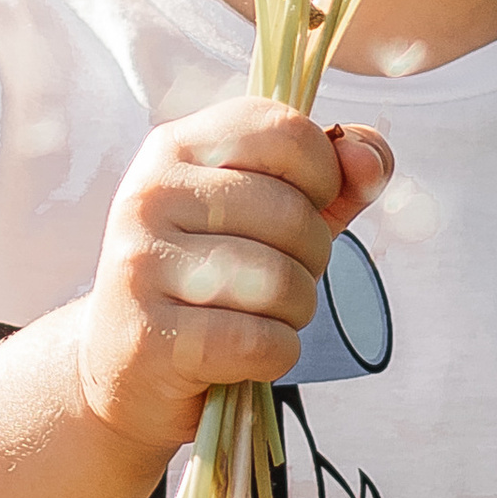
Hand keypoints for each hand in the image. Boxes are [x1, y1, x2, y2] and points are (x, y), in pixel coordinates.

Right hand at [76, 101, 392, 460]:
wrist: (126, 367)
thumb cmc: (214, 280)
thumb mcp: (272, 213)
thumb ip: (336, 177)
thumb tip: (369, 162)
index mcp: (178, 146)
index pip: (285, 130)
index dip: (323, 174)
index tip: (307, 207)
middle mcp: (151, 193)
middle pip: (291, 213)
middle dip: (313, 258)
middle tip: (282, 279)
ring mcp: (141, 262)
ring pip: (279, 281)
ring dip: (296, 311)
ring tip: (265, 316)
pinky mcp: (149, 335)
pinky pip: (259, 341)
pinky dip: (276, 355)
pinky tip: (247, 354)